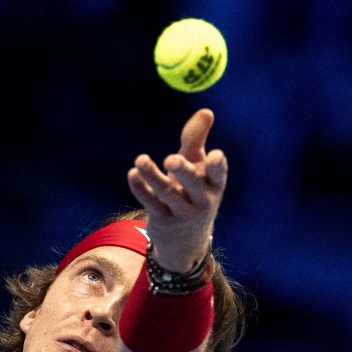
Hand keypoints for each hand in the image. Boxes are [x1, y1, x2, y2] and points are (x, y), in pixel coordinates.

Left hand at [127, 108, 227, 272]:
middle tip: (171, 159)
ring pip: (167, 194)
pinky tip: (132, 175)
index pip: (219, 176)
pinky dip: (141, 189)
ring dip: (153, 176)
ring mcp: (182, 213)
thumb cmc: (192, 191)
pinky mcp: (163, 221)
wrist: (185, 240)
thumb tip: (206, 111)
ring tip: (140, 160)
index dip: (217, 167)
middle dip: (184, 172)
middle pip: (193, 186)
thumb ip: (197, 139)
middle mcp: (201, 201)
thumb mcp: (197, 166)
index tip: (215, 154)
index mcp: (213, 186)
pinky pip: (151, 203)